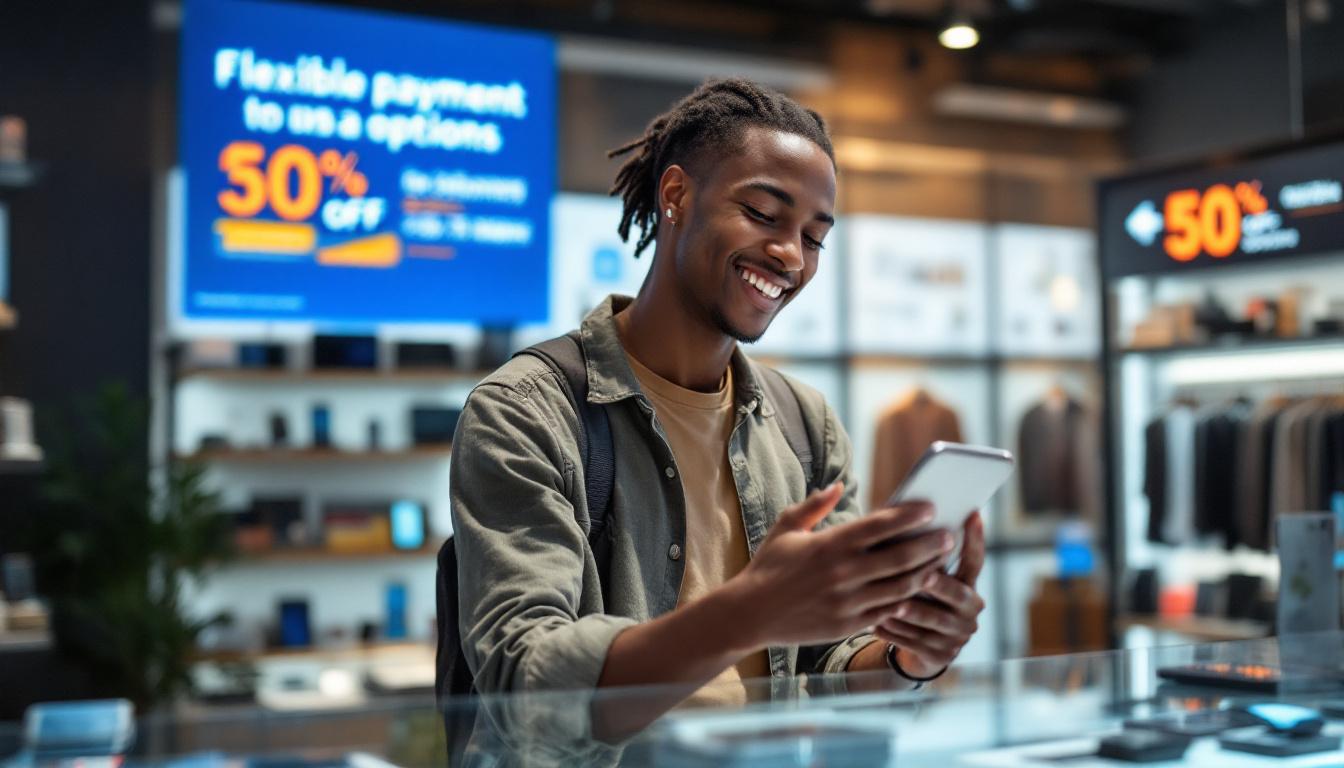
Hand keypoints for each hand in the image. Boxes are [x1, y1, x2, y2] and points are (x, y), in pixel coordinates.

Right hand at [724, 482, 955, 650]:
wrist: (751, 613)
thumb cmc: (769, 566)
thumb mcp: (786, 529)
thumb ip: (814, 505)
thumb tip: (839, 486)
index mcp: (830, 544)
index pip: (880, 525)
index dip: (910, 515)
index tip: (930, 508)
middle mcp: (843, 573)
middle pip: (901, 557)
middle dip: (930, 546)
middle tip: (947, 536)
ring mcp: (848, 602)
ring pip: (901, 587)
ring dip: (925, 574)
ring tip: (940, 563)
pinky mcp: (848, 625)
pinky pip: (887, 612)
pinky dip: (905, 601)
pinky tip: (917, 590)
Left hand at [876, 510, 985, 677]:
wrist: (920, 648)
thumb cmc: (918, 600)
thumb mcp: (927, 581)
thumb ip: (925, 561)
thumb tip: (907, 518)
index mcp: (969, 587)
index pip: (975, 561)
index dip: (975, 539)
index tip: (973, 514)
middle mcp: (970, 612)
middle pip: (956, 593)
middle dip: (940, 584)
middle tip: (924, 576)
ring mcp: (958, 637)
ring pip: (931, 620)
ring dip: (909, 610)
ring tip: (888, 601)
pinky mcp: (941, 657)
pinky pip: (913, 641)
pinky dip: (893, 631)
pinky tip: (874, 623)